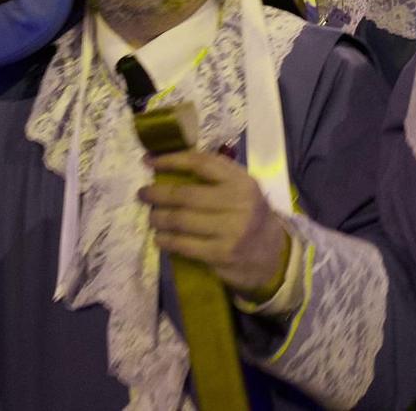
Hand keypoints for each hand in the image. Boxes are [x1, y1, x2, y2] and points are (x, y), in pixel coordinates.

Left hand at [140, 150, 291, 300]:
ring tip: (151, 217)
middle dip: (158, 193)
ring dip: (159, 218)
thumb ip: (216, 177)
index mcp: (242, 181)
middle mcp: (238, 203)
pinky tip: (160, 238)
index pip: (202, 163)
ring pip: (182, 220)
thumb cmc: (251, 216)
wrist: (273, 255)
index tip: (149, 162)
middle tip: (143, 194)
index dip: (172, 160)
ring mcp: (231, 230)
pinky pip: (185, 245)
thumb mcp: (243, 189)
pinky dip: (167, 241)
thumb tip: (171, 166)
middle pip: (186, 194)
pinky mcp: (222, 254)